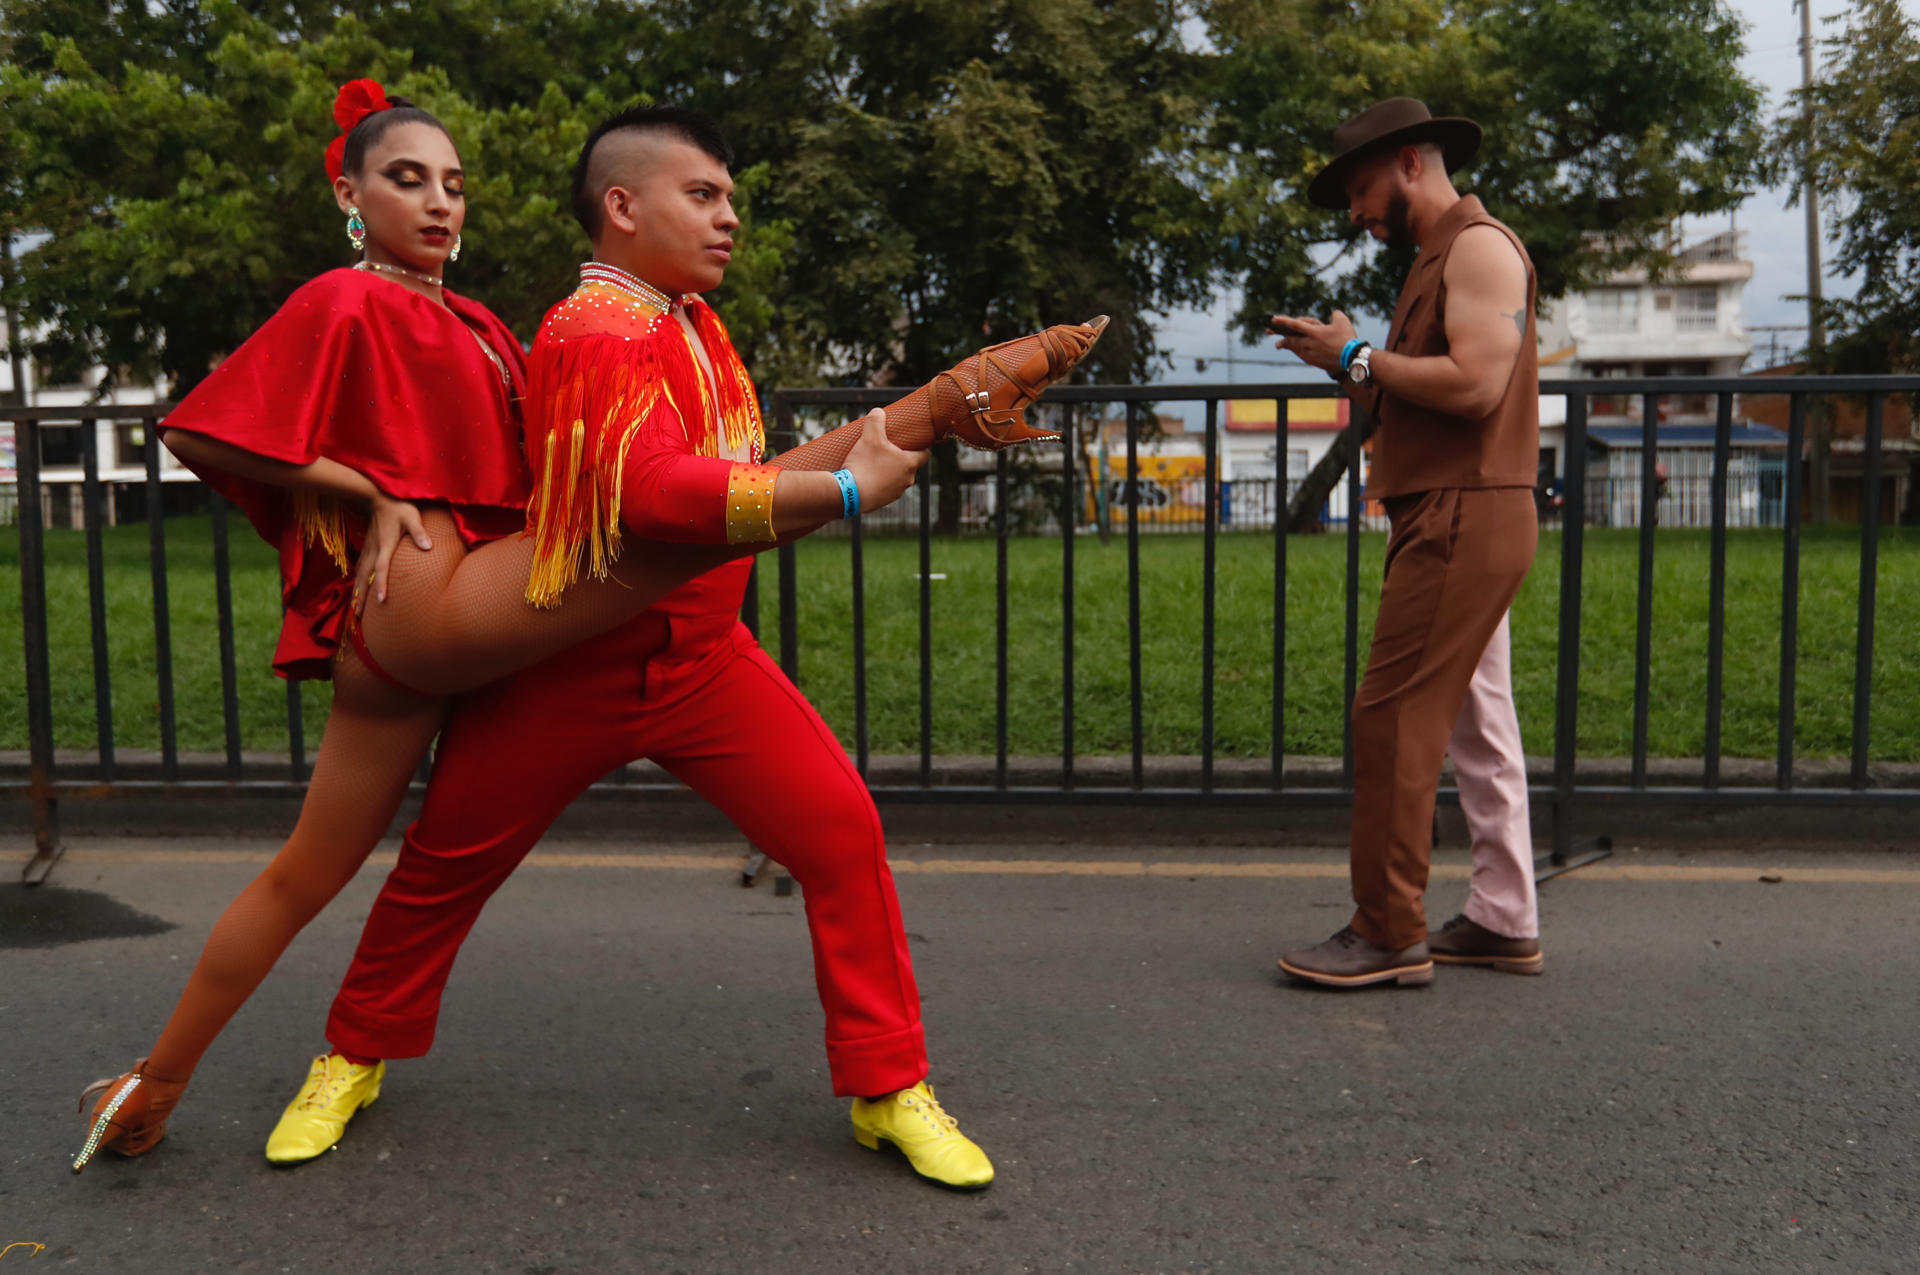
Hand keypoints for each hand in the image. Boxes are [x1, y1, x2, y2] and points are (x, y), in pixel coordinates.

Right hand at [353, 491, 431, 612]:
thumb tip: (428, 547)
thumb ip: (419, 532)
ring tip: (355, 609)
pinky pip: (360, 569)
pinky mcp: (367, 547)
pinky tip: (357, 590)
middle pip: (365, 577)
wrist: (377, 496)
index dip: (382, 584)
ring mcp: (368, 549)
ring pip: (360, 574)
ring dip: (357, 592)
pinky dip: (358, 582)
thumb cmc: (398, 506)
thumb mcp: (412, 516)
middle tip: (358, 616)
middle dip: (362, 597)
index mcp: (385, 545)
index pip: (382, 568)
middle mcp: (373, 550)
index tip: (381, 601)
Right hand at [840, 409, 927, 513]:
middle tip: (888, 450)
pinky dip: (879, 484)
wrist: (850, 494)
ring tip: (874, 464)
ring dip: (889, 472)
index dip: (921, 448)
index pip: (925, 455)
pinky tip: (867, 478)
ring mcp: (896, 493)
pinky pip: (885, 490)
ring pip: (897, 479)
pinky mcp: (883, 502)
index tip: (914, 443)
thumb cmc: (864, 464)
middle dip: (900, 459)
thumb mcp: (869, 437)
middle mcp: (907, 480)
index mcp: (909, 464)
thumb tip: (878, 411)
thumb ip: (875, 421)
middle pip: (909, 466)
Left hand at [1269, 310, 1359, 376]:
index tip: (1274, 319)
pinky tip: (1295, 350)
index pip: (1295, 325)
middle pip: (1291, 339)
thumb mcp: (1342, 321)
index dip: (1283, 321)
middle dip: (1280, 335)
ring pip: (1294, 348)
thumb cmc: (1347, 339)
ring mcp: (1310, 354)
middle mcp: (1309, 344)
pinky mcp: (1313, 362)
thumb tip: (1332, 315)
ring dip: (1287, 345)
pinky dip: (1296, 351)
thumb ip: (1334, 314)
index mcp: (1314, 333)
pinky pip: (1301, 355)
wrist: (1352, 359)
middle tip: (1269, 332)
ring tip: (1279, 344)